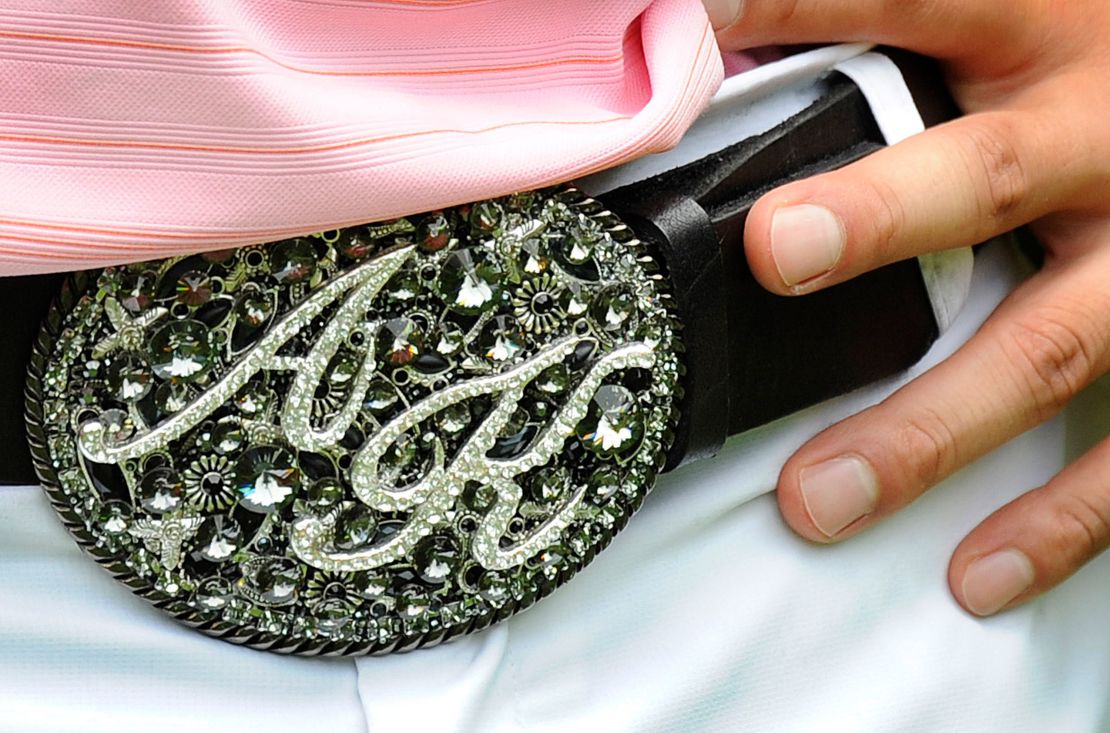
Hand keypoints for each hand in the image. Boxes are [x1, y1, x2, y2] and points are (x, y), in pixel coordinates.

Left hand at [704, 0, 1109, 615]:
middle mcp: (1102, 130)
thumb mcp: (1010, 9)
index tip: (686, 30)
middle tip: (774, 249)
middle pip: (987, 177)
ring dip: (929, 428)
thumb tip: (717, 28)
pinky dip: (1059, 519)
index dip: (784, 7)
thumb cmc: (1086, 51)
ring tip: (819, 498)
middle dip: (882, 215)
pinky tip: (978, 571)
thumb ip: (888, 26)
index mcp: (1039, 22)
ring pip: (1045, 347)